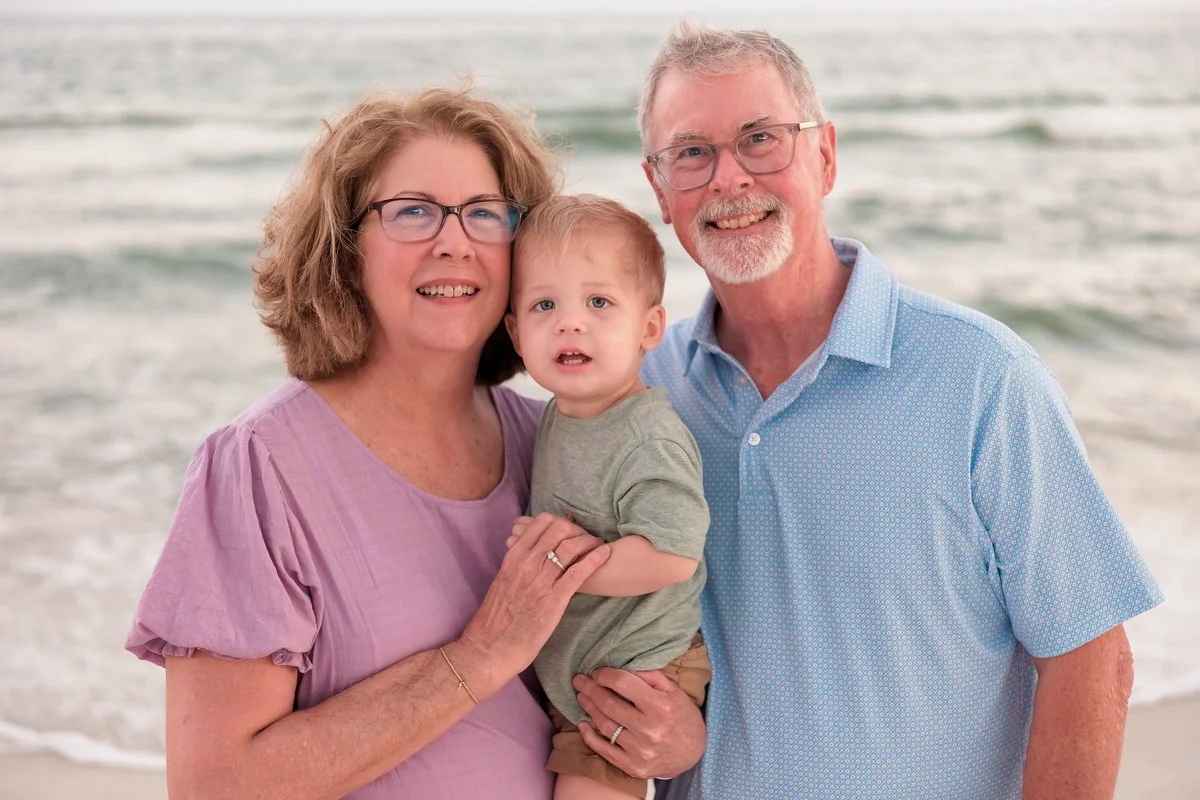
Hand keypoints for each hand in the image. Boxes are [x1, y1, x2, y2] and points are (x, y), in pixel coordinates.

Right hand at [458, 514, 609, 694]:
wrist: (490, 647)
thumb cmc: (495, 619)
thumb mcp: (502, 581)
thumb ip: (517, 565)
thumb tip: (530, 555)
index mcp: (513, 556)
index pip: (541, 523)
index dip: (559, 522)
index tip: (569, 529)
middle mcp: (527, 563)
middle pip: (559, 530)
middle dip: (577, 530)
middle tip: (586, 538)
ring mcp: (541, 580)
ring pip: (571, 547)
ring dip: (589, 542)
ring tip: (599, 545)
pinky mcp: (555, 599)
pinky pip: (579, 571)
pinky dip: (595, 559)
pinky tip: (605, 554)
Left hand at [574, 668, 705, 779]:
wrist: (693, 754)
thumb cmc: (682, 717)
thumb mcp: (674, 691)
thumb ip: (651, 677)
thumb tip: (625, 666)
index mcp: (660, 706)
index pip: (623, 684)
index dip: (605, 675)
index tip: (597, 672)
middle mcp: (649, 729)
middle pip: (609, 704)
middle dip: (590, 689)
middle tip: (579, 680)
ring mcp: (640, 750)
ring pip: (604, 725)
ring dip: (589, 708)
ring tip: (582, 696)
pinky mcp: (633, 766)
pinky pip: (604, 750)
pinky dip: (590, 736)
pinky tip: (583, 724)